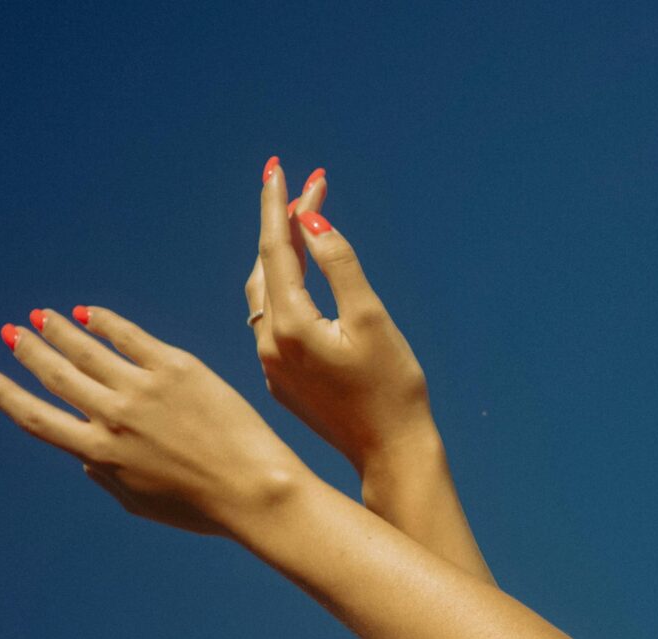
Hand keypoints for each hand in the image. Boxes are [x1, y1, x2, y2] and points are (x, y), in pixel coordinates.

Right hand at [0, 305, 306, 536]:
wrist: (256, 489)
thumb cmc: (204, 507)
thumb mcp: (141, 503)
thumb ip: (105, 476)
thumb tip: (83, 453)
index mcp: (100, 455)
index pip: (37, 418)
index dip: (6, 394)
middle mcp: (113, 418)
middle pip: (56, 375)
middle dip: (28, 351)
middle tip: (11, 332)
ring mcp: (143, 389)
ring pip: (86, 350)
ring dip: (57, 330)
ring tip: (42, 317)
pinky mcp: (176, 368)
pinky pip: (129, 336)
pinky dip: (104, 322)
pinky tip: (89, 313)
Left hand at [249, 159, 433, 476]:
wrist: (390, 452)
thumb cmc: (392, 388)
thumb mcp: (371, 318)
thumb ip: (339, 264)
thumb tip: (308, 219)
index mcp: (290, 327)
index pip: (275, 249)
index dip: (277, 205)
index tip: (276, 166)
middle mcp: (269, 346)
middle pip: (267, 268)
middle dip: (283, 225)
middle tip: (306, 187)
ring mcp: (272, 367)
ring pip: (265, 296)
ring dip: (280, 257)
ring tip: (299, 223)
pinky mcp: (281, 383)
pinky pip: (272, 323)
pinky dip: (284, 292)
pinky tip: (298, 280)